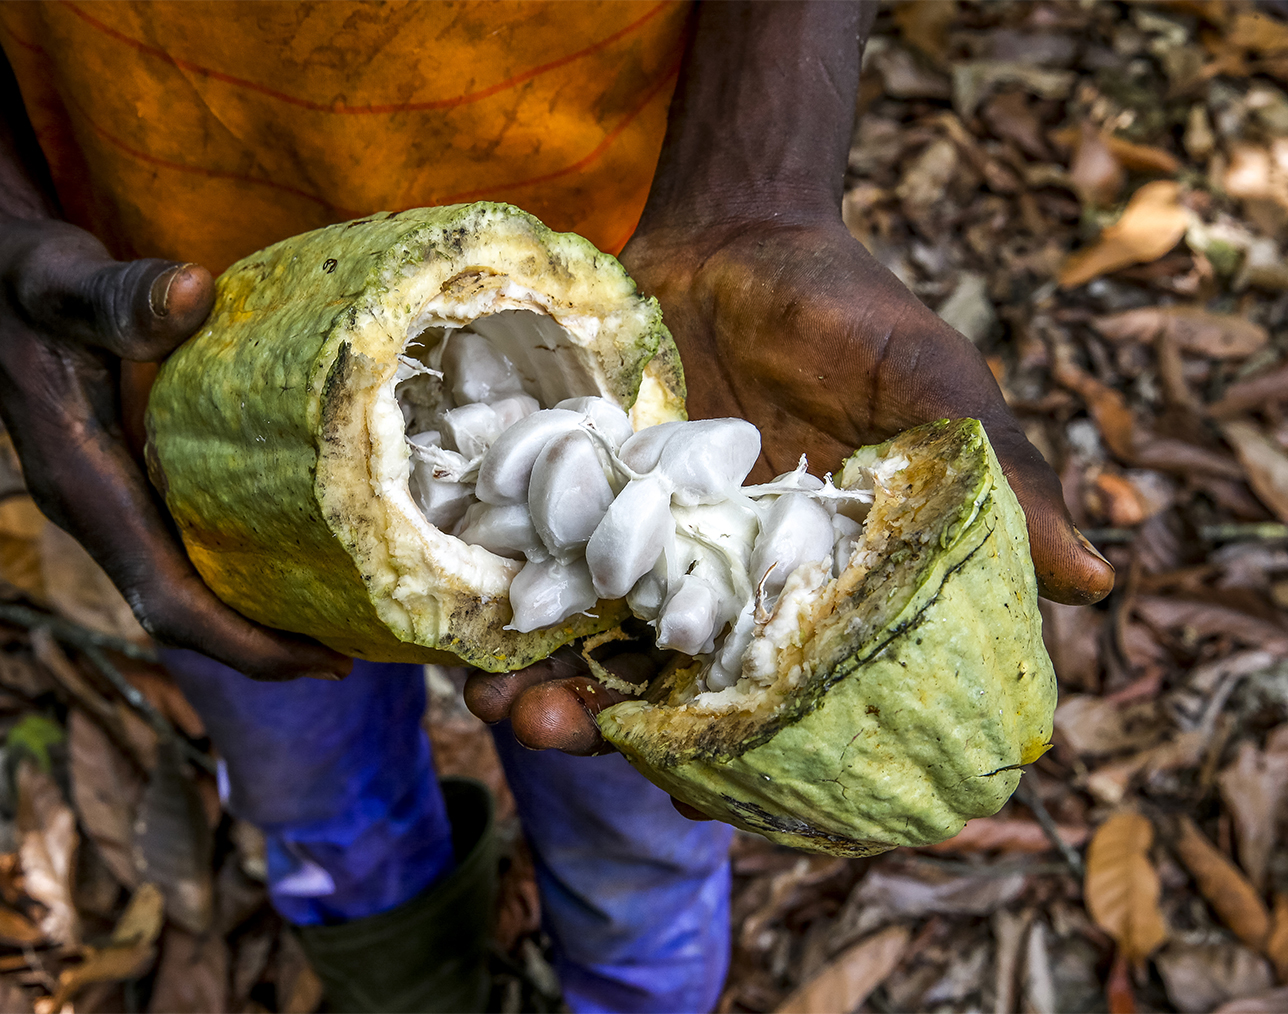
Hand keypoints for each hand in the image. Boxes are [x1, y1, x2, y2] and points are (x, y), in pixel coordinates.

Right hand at [0, 3, 349, 682]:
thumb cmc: (25, 273)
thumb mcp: (64, 279)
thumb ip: (119, 294)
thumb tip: (191, 291)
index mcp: (81, 486)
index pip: (165, 597)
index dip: (241, 641)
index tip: (317, 661)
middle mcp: (92, 509)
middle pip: (178, 612)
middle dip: (259, 645)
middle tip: (349, 654)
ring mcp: (105, 500)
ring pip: (179, 586)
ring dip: (249, 615)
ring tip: (336, 620)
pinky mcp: (120, 480)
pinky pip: (179, 548)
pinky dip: (233, 568)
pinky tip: (289, 552)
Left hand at [466, 219, 1112, 759]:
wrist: (734, 232)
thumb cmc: (845, 307)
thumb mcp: (923, 379)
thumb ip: (992, 474)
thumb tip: (1096, 583)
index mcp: (814, 590)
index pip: (788, 700)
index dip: (754, 758)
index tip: (716, 798)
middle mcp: (726, 593)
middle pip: (677, 693)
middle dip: (623, 734)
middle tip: (573, 739)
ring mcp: (646, 557)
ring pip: (596, 653)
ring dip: (547, 693)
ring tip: (506, 710)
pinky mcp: (581, 512)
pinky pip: (541, 582)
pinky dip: (505, 617)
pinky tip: (468, 644)